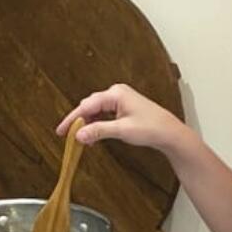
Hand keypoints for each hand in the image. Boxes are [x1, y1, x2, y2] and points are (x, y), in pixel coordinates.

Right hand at [57, 84, 188, 154]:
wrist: (169, 132)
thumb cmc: (151, 127)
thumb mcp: (122, 131)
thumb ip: (98, 131)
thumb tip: (79, 135)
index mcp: (115, 94)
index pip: (87, 106)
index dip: (73, 119)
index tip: (62, 131)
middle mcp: (116, 93)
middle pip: (89, 106)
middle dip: (79, 122)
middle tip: (69, 137)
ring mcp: (120, 99)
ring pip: (96, 111)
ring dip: (88, 124)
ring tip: (82, 139)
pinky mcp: (123, 107)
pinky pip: (104, 114)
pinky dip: (97, 124)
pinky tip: (93, 135)